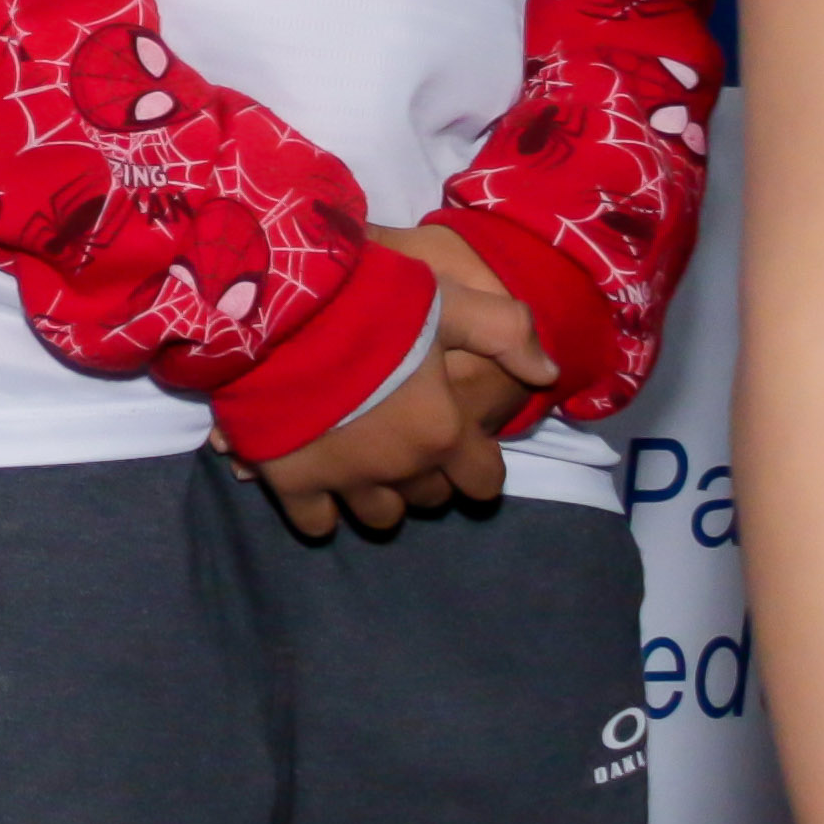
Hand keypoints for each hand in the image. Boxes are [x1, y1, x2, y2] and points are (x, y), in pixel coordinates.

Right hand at [246, 231, 542, 538]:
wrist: (275, 308)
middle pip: (428, 498)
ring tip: (365, 467)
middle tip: (407, 443)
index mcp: (443, 430)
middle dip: (426, 477)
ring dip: (380, 497)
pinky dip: (322, 511)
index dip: (477, 466)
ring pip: (379, 516)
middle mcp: (400, 467)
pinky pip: (316, 521)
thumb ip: (504, 333)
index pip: (484, 481)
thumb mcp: (446, 302)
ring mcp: (344, 478)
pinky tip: (318, 485)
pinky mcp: (290, 478)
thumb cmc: (367, 302)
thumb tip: (548, 372)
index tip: (462, 446)